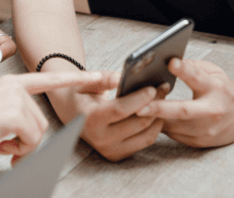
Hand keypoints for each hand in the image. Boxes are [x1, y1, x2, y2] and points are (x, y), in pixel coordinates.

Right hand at [0, 71, 112, 170]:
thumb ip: (13, 116)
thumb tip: (30, 138)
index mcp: (9, 84)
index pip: (48, 79)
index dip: (78, 79)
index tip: (102, 77)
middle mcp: (14, 87)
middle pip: (41, 121)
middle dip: (24, 141)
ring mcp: (15, 99)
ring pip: (37, 133)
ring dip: (19, 147)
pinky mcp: (15, 115)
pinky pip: (30, 141)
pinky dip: (15, 150)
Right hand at [49, 71, 166, 161]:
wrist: (70, 114)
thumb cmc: (79, 94)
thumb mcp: (85, 82)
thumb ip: (104, 79)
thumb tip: (123, 77)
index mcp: (88, 119)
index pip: (120, 110)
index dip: (139, 99)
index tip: (153, 88)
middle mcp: (99, 139)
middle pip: (137, 123)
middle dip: (154, 105)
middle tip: (163, 89)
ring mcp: (109, 150)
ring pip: (146, 135)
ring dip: (158, 117)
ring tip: (162, 99)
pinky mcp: (118, 155)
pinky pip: (145, 141)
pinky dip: (154, 127)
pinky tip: (156, 112)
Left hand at [137, 58, 233, 147]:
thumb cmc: (223, 88)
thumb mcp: (213, 71)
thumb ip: (191, 66)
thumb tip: (163, 62)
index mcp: (216, 89)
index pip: (198, 78)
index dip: (184, 70)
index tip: (170, 61)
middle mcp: (212, 111)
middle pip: (183, 111)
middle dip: (159, 109)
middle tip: (137, 107)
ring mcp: (207, 130)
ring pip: (172, 126)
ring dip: (152, 118)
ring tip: (134, 109)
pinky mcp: (200, 142)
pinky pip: (173, 134)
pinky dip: (159, 125)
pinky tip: (147, 118)